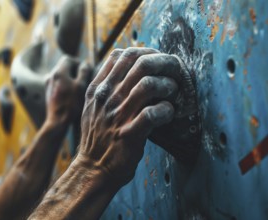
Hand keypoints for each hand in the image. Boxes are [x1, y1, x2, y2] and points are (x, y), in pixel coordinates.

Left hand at [45, 56, 91, 127]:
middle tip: (84, 80)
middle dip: (75, 71)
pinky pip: (59, 84)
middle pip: (64, 67)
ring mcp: (48, 85)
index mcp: (58, 72)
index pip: (68, 59)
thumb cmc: (71, 104)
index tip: (85, 70)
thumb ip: (84, 72)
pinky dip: (66, 86)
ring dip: (70, 79)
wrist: (58, 121)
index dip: (78, 62)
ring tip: (79, 89)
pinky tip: (71, 96)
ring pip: (62, 76)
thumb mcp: (81, 86)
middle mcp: (51, 76)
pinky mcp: (49, 93)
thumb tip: (85, 64)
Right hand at [75, 47, 181, 186]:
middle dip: (163, 63)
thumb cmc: (97, 137)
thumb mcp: (92, 107)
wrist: (92, 167)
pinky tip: (168, 112)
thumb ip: (105, 87)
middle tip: (174, 71)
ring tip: (173, 92)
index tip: (156, 58)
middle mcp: (107, 97)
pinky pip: (153, 113)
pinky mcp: (129, 134)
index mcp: (98, 89)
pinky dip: (166, 110)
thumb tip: (126, 69)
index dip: (144, 52)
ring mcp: (117, 115)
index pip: (121, 55)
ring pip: (148, 85)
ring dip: (167, 86)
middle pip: (139, 64)